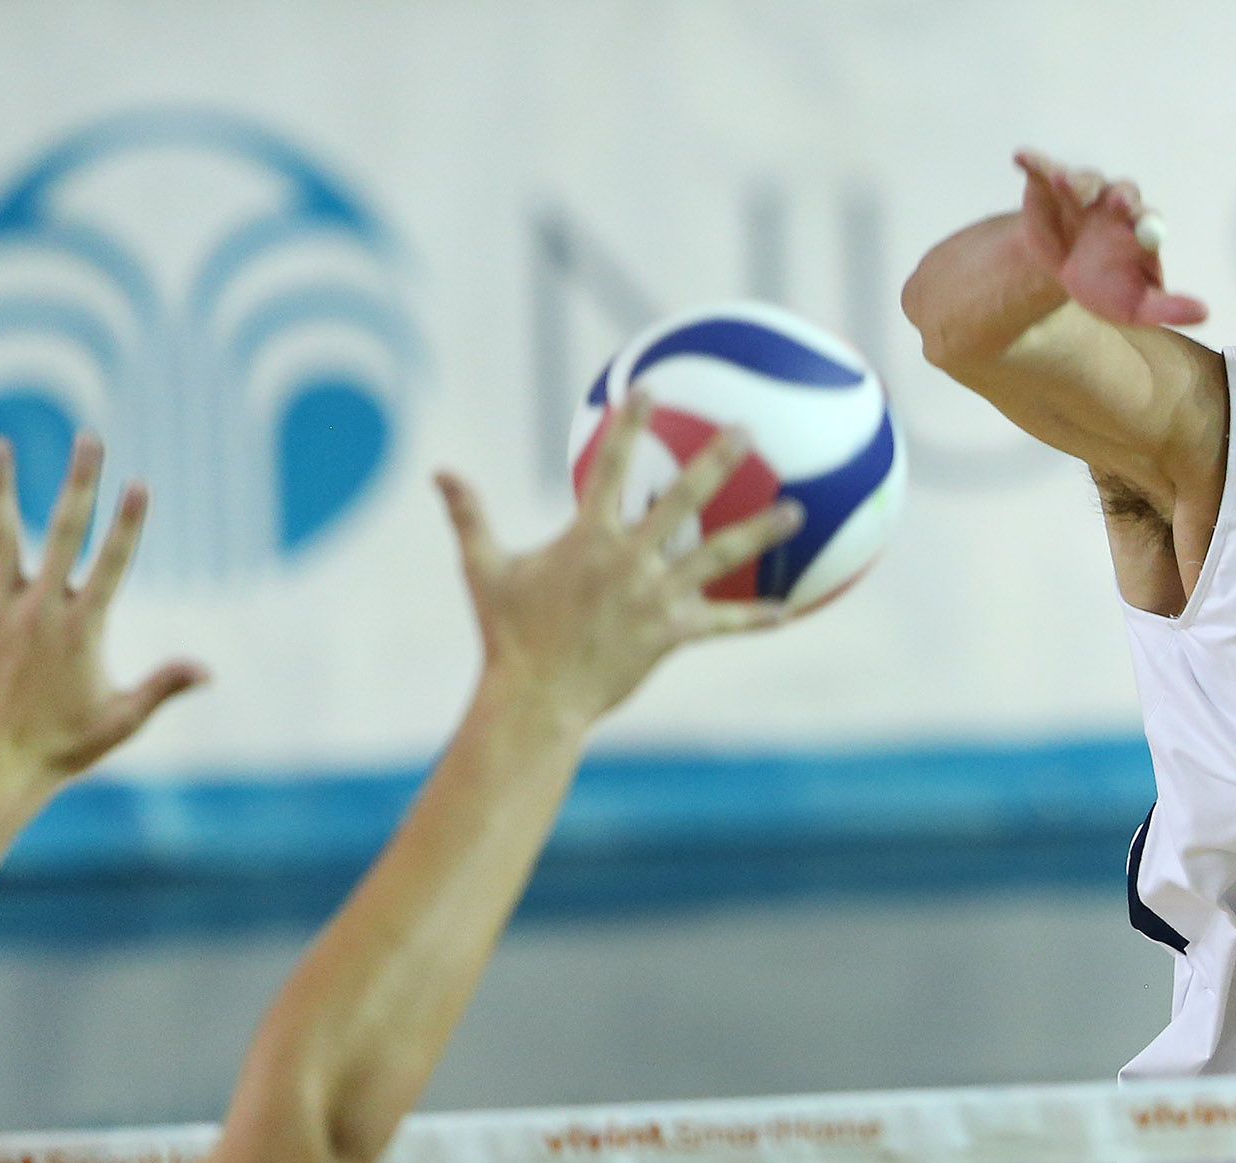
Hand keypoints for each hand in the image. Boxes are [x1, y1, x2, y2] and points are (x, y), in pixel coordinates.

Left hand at [0, 433, 206, 796]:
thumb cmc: (65, 747)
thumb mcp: (123, 719)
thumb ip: (164, 686)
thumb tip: (208, 671)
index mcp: (83, 628)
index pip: (113, 562)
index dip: (128, 522)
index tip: (139, 483)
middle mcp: (40, 609)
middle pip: (63, 533)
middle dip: (79, 483)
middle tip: (89, 439)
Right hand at [435, 393, 799, 729]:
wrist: (535, 699)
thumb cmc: (507, 635)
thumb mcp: (484, 569)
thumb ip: (469, 515)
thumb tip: (439, 471)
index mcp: (588, 537)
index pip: (611, 466)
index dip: (632, 425)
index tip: (650, 391)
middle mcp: (629, 559)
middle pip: (684, 498)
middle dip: (718, 460)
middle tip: (749, 432)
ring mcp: (654, 597)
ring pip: (719, 556)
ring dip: (760, 532)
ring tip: (796, 510)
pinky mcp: (671, 636)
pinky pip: (721, 624)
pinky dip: (755, 618)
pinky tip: (791, 611)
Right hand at [1013, 149, 1207, 328]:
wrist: (1064, 273)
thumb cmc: (1107, 286)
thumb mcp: (1136, 307)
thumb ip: (1166, 309)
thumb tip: (1204, 314)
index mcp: (1138, 229)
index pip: (1148, 221)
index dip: (1146, 223)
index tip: (1141, 233)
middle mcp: (1115, 204)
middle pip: (1124, 192)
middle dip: (1122, 197)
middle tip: (1117, 204)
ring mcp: (1084, 193)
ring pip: (1086, 181)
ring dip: (1077, 182)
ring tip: (1064, 185)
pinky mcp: (1053, 187)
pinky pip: (1045, 170)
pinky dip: (1035, 163)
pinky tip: (1022, 157)